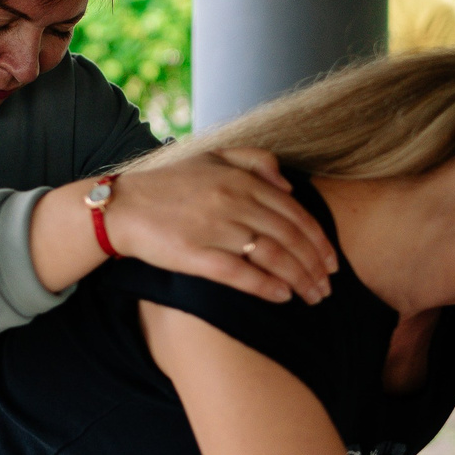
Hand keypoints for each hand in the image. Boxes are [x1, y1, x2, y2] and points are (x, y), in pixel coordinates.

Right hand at [102, 146, 339, 304]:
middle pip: (290, 237)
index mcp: (241, 179)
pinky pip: (241, 273)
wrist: (122, 207)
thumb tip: (288, 183)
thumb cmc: (169, 185)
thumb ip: (254, 160)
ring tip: (313, 297)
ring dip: (300, 279)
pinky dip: (267, 286)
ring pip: (272, 256)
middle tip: (328, 287)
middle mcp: (233, 202)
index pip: (295, 212)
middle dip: (315, 265)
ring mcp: (215, 229)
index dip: (319, 239)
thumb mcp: (213, 157)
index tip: (331, 261)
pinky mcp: (196, 255)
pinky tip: (283, 297)